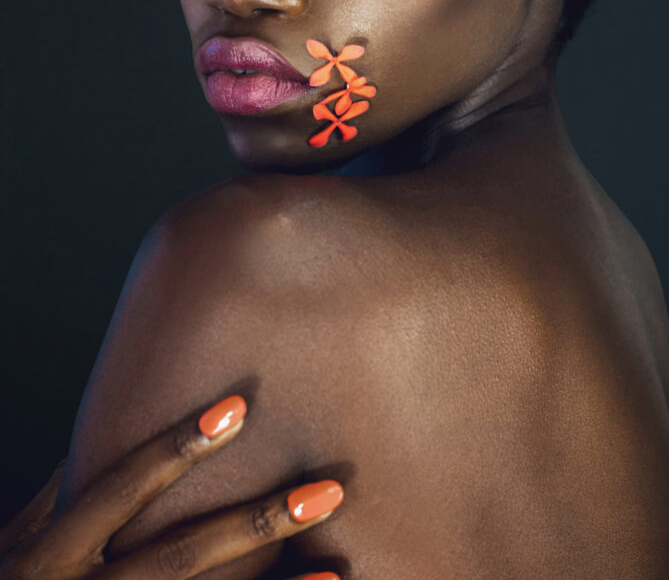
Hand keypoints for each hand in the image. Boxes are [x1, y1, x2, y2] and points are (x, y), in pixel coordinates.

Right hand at [0, 395, 342, 579]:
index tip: (238, 407)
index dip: (176, 448)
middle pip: (178, 559)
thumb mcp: (10, 552)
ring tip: (333, 571)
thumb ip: (52, 502)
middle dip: (255, 526)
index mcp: (47, 557)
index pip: (121, 490)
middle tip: (328, 491)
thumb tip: (91, 439)